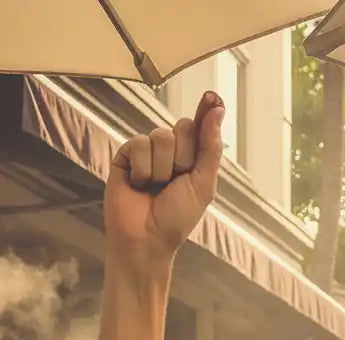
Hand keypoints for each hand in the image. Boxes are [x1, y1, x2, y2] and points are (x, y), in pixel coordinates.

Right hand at [105, 92, 224, 262]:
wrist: (146, 239)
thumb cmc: (176, 218)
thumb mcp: (202, 184)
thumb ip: (210, 147)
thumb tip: (217, 109)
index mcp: (192, 159)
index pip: (200, 127)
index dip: (206, 111)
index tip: (212, 96)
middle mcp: (170, 152)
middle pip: (183, 127)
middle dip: (183, 156)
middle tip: (175, 181)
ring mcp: (147, 152)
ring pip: (161, 136)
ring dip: (162, 168)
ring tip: (155, 188)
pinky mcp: (126, 155)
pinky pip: (139, 145)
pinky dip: (143, 169)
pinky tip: (138, 185)